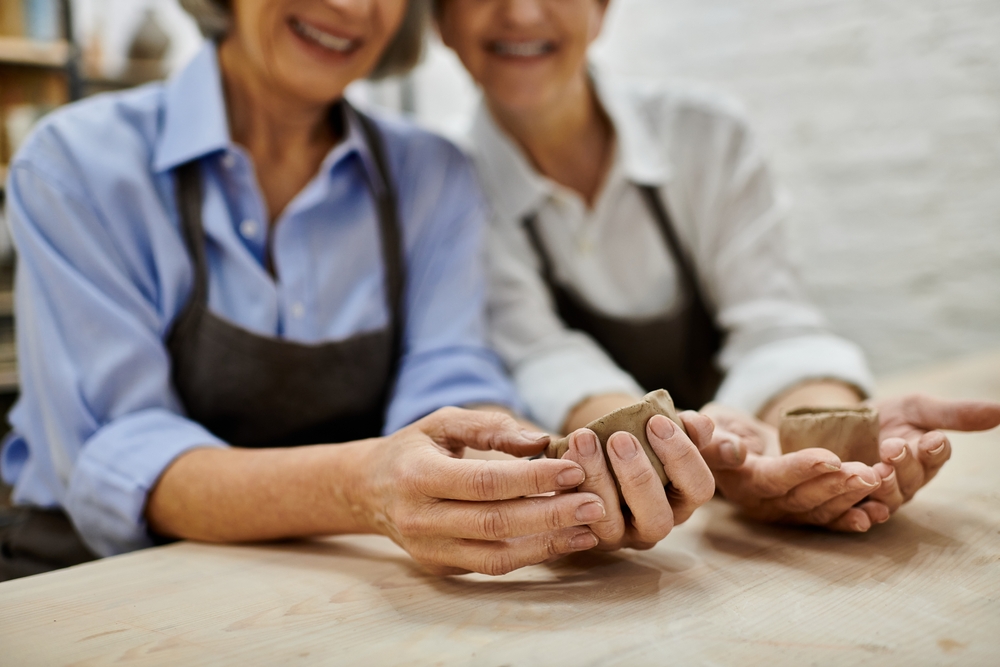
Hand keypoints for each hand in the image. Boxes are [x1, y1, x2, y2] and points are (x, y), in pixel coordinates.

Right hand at [363, 407, 605, 574]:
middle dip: (550, 514)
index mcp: (418, 475)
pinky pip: (491, 566)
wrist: (368, 489)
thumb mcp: (443, 422)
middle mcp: (421, 518)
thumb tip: (540, 441)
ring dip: (547, 543)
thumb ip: (489, 427)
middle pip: (495, 523)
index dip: (532, 477)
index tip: (573, 468)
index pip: (484, 481)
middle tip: (593, 503)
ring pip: (496, 555)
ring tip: (588, 529)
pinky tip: (563, 542)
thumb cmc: (414, 448)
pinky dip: (531, 556)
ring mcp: (430, 549)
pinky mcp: (441, 567)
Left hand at [559, 411, 715, 550]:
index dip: (682, 456)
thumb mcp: (668, 434)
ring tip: (583, 439)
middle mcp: (654, 525)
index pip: (698, 489)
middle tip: (619, 437)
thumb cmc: (644, 444)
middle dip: (638, 477)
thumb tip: (700, 424)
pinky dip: (568, 489)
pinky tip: (563, 456)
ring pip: (610, 523)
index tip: (656, 421)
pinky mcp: (584, 533)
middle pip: (657, 519)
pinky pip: (575, 520)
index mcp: (682, 500)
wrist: (601, 452)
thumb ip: (688, 428)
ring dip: (597, 480)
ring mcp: (618, 535)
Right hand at [700, 403, 883, 531]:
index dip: (802, 470)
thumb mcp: (708, 427)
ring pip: (822, 510)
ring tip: (879, 480)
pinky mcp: (802, 512)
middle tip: (869, 472)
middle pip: (804, 499)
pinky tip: (880, 513)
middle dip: (838, 485)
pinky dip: (854, 518)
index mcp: (742, 483)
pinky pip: (830, 519)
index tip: (831, 457)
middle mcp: (765, 504)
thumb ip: (715, 438)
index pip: (774, 478)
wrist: (729, 446)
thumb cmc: (718, 431)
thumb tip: (734, 450)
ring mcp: (785, 512)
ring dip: (853, 498)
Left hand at [866, 394, 999, 514]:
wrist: (840, 424)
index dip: (935, 449)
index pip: (937, 455)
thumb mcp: (915, 408)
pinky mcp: (856, 504)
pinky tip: (862, 513)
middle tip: (892, 447)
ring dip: (886, 487)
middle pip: (913, 478)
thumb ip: (953, 413)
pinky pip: (863, 515)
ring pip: (891, 498)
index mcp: (927, 457)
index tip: (932, 440)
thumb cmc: (886, 417)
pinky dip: (864, 516)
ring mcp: (884, 495)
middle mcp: (910, 481)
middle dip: (904, 464)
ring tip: (877, 470)